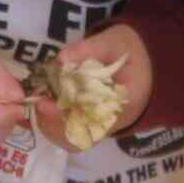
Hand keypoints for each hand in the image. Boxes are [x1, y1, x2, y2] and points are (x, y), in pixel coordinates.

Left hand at [36, 24, 153, 148]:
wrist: (146, 61)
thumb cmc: (130, 51)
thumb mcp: (113, 42)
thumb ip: (89, 48)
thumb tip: (60, 59)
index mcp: (126, 103)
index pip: (93, 120)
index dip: (67, 116)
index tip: (45, 103)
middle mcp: (115, 123)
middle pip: (81, 138)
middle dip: (53, 124)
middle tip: (37, 102)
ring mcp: (104, 127)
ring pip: (74, 141)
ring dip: (51, 126)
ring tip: (39, 103)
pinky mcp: (94, 126)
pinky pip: (72, 136)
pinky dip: (54, 125)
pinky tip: (45, 106)